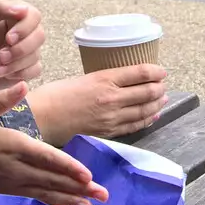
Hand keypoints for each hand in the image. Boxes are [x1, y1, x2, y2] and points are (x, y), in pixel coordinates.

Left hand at [0, 0, 44, 89]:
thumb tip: (23, 9)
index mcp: (16, 15)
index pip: (34, 16)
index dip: (25, 28)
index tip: (8, 38)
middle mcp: (26, 31)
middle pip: (39, 36)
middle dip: (20, 49)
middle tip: (0, 56)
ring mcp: (28, 49)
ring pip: (36, 55)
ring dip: (15, 64)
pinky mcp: (27, 67)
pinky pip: (35, 70)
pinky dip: (19, 74)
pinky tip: (4, 73)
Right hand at [0, 84, 108, 204]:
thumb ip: (2, 99)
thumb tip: (22, 84)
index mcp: (13, 146)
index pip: (46, 158)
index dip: (67, 167)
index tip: (87, 175)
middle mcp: (17, 168)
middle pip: (53, 179)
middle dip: (79, 188)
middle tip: (103, 195)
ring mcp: (14, 182)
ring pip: (48, 192)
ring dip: (71, 199)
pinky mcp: (11, 191)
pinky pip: (37, 198)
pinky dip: (55, 204)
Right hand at [29, 65, 168, 145]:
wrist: (41, 118)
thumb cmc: (55, 95)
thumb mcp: (82, 78)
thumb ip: (103, 81)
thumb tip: (120, 83)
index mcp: (104, 79)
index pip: (140, 73)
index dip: (156, 72)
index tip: (162, 71)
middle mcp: (112, 98)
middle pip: (147, 92)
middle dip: (159, 88)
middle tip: (163, 85)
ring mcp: (111, 117)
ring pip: (144, 110)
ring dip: (157, 104)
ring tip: (162, 98)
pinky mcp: (107, 132)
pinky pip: (134, 126)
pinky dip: (146, 120)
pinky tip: (152, 115)